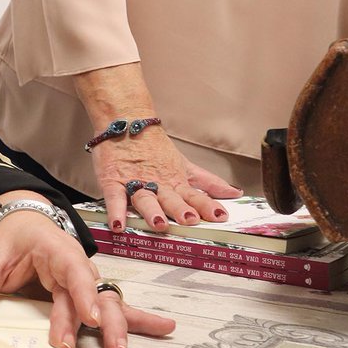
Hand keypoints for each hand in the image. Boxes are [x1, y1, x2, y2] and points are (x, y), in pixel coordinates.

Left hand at [0, 209, 174, 347]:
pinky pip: (111, 306)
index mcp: (56, 248)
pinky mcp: (86, 292)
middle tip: (106, 345)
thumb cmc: (15, 237)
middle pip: (94, 292)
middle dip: (102, 320)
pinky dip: (136, 317)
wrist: (26, 222)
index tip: (89, 317)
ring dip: (118, 325)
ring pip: (106, 302)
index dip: (83, 294)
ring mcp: (85, 279)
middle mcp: (77, 265)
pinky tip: (162, 326)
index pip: (73, 270)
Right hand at [92, 128, 240, 232]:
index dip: (207, 206)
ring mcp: (134, 182)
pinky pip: (114, 198)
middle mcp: (157, 184)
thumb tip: (234, 193)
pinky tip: (117, 224)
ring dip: (152, 211)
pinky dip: (115, 211)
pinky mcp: (112, 181)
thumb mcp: (184, 165)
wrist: (125, 122)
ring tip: (158, 223)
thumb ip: (208, 182)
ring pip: (145, 199)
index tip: (220, 216)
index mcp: (174, 182)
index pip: (194, 196)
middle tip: (189, 219)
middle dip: (180, 209)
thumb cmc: (153, 147)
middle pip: (170, 198)